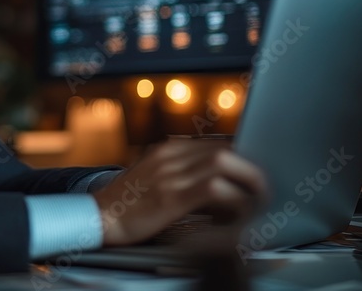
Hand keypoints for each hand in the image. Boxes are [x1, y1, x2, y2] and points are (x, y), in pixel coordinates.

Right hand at [92, 139, 266, 245]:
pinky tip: (236, 214)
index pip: (216, 144)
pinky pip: (213, 191)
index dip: (241, 159)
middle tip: (262, 190)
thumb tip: (219, 187)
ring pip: (222, 166)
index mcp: (167, 150)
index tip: (252, 176)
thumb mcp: (155, 178)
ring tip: (256, 202)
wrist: (99, 217)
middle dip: (250, 170)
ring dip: (247, 184)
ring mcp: (170, 175)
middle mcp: (170, 157)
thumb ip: (182, 174)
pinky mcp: (170, 197)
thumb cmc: (128, 204)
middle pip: (224, 151)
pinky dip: (232, 201)